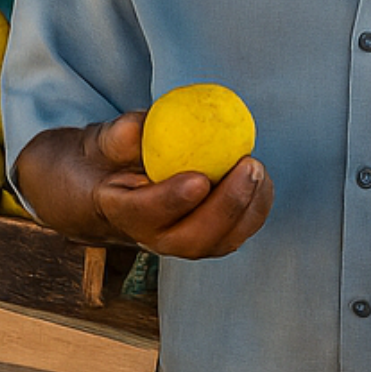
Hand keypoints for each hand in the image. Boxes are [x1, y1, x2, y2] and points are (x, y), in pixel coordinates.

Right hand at [86, 113, 272, 259]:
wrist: (123, 186)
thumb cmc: (117, 156)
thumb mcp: (109, 139)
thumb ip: (123, 135)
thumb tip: (143, 126)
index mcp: (121, 212)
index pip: (145, 213)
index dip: (172, 200)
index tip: (198, 179)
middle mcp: (153, 238)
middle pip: (192, 238)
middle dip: (226, 206)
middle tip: (247, 167)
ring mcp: (183, 244)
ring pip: (221, 241)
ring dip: (248, 207)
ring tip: (257, 168)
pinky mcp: (210, 240)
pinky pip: (238, 232)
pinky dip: (255, 207)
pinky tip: (261, 178)